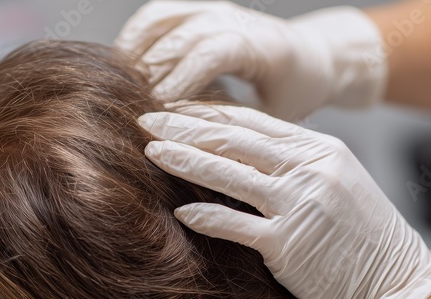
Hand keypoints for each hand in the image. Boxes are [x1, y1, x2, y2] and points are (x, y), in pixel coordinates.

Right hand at [116, 1, 387, 121]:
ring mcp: (214, 10)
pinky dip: (135, 37)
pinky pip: (157, 15)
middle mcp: (235, 19)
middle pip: (181, 37)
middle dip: (152, 73)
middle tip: (132, 109)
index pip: (212, 53)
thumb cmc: (293, 94)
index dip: (182, 80)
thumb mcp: (274, 119)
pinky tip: (122, 65)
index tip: (160, 112)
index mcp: (261, 46)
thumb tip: (198, 152)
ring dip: (137, 55)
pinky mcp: (198, 9)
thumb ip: (238, 127)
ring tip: (120, 89)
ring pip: (162, 22)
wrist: (309, 57)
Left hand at [138, 104, 430, 298]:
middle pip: (234, 139)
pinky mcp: (288, 246)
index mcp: (321, 150)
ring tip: (150, 151)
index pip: (252, 121)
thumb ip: (296, 164)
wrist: (397, 286)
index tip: (173, 109)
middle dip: (184, 127)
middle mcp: (310, 170)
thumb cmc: (365, 239)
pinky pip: (235, 224)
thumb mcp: (338, 184)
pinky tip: (180, 209)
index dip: (207, 112)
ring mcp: (299, 206)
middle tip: (145, 120)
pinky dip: (205, 215)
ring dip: (185, 159)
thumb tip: (243, 152)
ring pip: (229, 173)